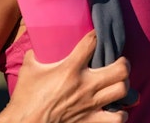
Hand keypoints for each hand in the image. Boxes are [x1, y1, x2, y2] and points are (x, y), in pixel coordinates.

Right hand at [1, 30, 130, 122]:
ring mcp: (91, 104)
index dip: (96, 35)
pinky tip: (115, 108)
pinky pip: (118, 118)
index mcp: (70, 69)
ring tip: (117, 82)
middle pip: (121, 69)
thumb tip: (38, 46)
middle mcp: (86, 85)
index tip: (96, 35)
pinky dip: (120, 112)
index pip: (92, 43)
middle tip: (117, 61)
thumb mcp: (28, 69)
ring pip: (122, 90)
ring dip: (123, 84)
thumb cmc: (25, 97)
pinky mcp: (91, 121)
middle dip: (123, 62)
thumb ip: (35, 54)